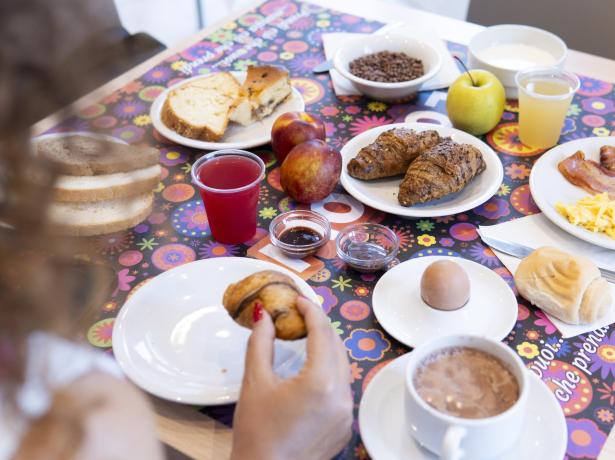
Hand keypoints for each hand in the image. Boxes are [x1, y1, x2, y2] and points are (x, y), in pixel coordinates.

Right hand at [231, 297, 352, 459]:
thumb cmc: (256, 431)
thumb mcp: (254, 383)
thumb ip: (261, 343)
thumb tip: (265, 314)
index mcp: (321, 381)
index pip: (322, 332)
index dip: (311, 310)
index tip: (298, 298)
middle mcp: (342, 395)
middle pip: (337, 347)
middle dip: (320, 326)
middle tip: (301, 314)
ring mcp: (346, 413)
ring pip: (342, 368)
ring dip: (327, 348)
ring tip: (306, 337)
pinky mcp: (344, 427)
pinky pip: (341, 389)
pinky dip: (329, 372)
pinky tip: (312, 371)